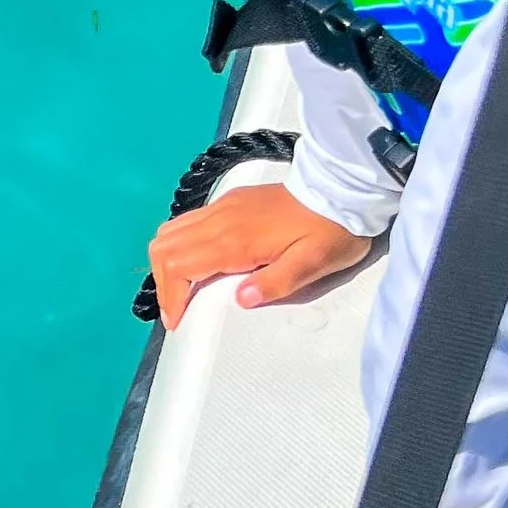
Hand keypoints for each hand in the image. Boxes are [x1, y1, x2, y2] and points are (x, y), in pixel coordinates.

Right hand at [147, 185, 369, 329]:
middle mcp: (219, 221)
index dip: (170, 298)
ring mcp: (222, 207)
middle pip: (163, 249)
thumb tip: (241, 299)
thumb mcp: (313, 264)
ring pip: (169, 232)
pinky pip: (186, 221)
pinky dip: (178, 245)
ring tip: (181, 286)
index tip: (178, 320)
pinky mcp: (229, 200)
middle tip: (176, 307)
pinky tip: (197, 260)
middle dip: (162, 282)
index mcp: (234, 241)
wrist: (344, 187)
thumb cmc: (331, 231)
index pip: (177, 268)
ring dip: (167, 262)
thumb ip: (276, 284)